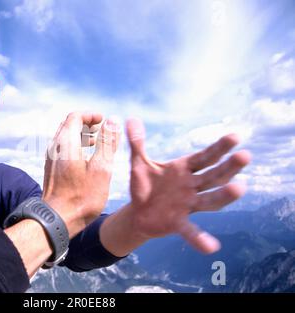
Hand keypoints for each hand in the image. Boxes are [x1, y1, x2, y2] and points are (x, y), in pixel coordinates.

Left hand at [42, 112, 119, 237]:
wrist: (57, 219)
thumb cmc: (81, 197)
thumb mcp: (101, 168)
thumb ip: (107, 143)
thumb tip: (113, 121)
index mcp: (65, 143)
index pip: (75, 116)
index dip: (91, 115)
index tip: (104, 120)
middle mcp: (54, 148)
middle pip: (68, 125)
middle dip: (86, 123)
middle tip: (101, 129)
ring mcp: (50, 159)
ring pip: (65, 137)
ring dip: (81, 135)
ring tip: (96, 142)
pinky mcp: (51, 169)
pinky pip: (62, 149)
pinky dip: (75, 145)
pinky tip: (86, 158)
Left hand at [125, 118, 250, 253]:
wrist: (137, 212)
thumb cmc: (144, 186)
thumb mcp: (139, 163)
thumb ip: (137, 143)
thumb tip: (131, 119)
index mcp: (184, 169)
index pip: (204, 157)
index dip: (218, 148)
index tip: (235, 136)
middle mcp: (191, 186)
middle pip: (214, 176)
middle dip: (229, 167)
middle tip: (245, 156)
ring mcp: (187, 205)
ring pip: (210, 200)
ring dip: (224, 195)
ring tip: (240, 188)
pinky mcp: (178, 222)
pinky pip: (191, 230)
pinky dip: (200, 238)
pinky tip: (212, 247)